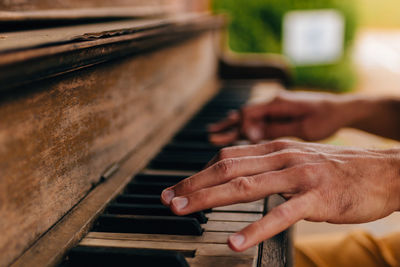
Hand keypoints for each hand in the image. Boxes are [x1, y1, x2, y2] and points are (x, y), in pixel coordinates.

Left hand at [161, 140, 399, 251]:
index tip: (178, 187)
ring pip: (245, 187)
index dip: (198, 173)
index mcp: (275, 149)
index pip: (227, 158)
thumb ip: (267, 165)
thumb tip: (237, 176)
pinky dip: (255, 228)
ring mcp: (299, 177)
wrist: (383, 171)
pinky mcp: (316, 199)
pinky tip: (235, 241)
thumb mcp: (297, 159)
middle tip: (168, 200)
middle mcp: (282, 157)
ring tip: (184, 212)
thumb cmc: (337, 169)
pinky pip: (280, 214)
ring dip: (210, 199)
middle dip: (193, 185)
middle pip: (227, 169)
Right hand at [208, 91, 359, 144]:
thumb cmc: (327, 118)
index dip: (241, 126)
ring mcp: (275, 109)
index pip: (249, 113)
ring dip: (231, 126)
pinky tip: (233, 132)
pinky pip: (256, 122)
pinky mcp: (278, 116)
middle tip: (211, 135)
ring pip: (247, 118)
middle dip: (227, 126)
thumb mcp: (304, 128)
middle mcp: (272, 103)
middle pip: (243, 114)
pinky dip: (243, 128)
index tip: (241, 139)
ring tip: (214, 134)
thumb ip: (276, 129)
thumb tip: (251, 134)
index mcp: (278, 103)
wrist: (342, 109)